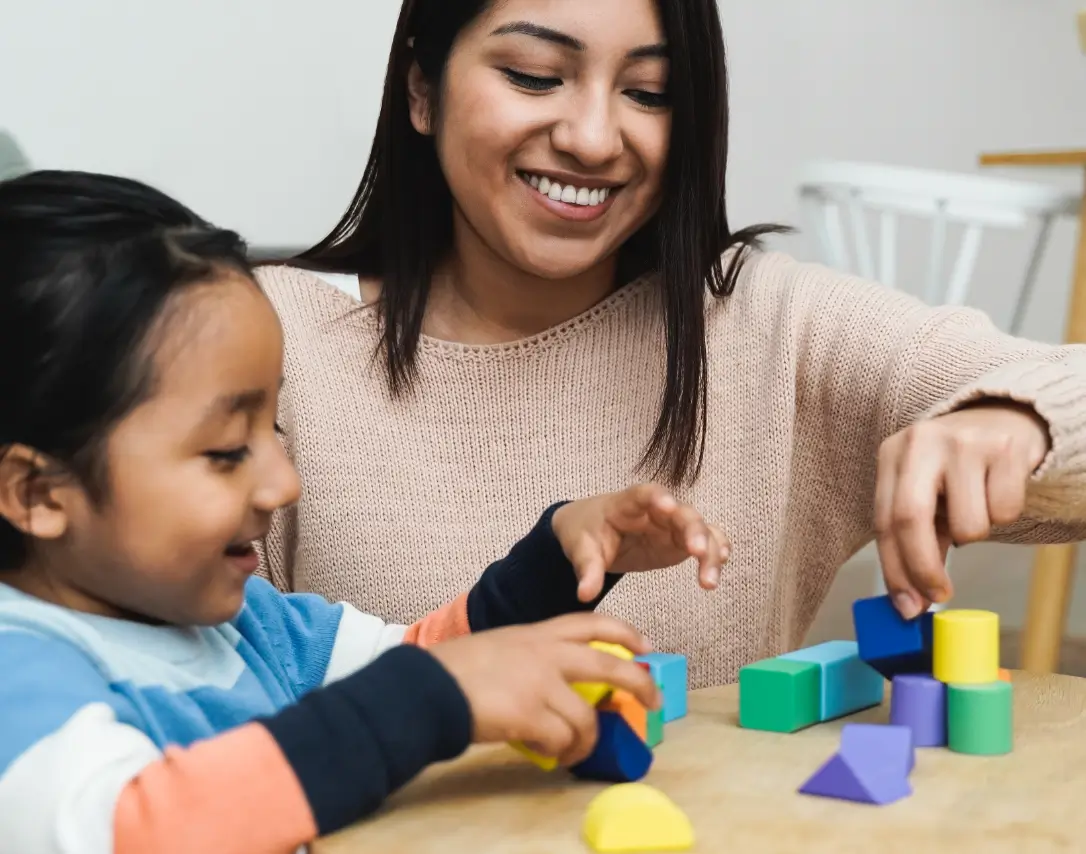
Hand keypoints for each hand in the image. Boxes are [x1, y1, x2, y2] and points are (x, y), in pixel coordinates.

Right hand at [428, 613, 658, 766]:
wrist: (427, 687)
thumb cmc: (455, 670)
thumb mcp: (501, 647)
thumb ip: (532, 658)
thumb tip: (557, 686)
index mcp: (537, 634)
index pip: (592, 623)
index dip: (626, 633)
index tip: (645, 647)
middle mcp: (545, 653)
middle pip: (609, 665)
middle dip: (640, 684)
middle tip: (653, 701)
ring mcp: (539, 683)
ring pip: (587, 718)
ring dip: (586, 740)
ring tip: (575, 751)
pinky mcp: (530, 714)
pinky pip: (562, 739)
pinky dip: (562, 751)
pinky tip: (550, 753)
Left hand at [552, 483, 729, 601]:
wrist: (592, 531)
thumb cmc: (587, 532)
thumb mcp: (581, 549)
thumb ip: (587, 569)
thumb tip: (585, 594)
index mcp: (627, 503)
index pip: (644, 494)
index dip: (657, 497)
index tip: (668, 506)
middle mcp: (656, 509)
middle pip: (681, 512)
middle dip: (693, 529)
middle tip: (697, 551)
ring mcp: (671, 524)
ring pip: (699, 529)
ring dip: (709, 549)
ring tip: (709, 580)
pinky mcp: (680, 540)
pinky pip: (704, 539)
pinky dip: (715, 548)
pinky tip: (722, 561)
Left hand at [875, 400, 1049, 618]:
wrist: (1006, 420)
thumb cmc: (956, 468)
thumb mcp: (926, 493)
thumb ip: (917, 539)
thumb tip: (912, 599)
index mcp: (893, 454)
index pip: (883, 520)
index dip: (894, 569)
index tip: (906, 606)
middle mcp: (921, 442)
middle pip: (909, 518)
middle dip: (923, 568)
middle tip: (938, 596)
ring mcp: (963, 442)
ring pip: (967, 524)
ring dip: (974, 534)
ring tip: (977, 508)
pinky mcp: (1004, 449)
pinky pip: (1004, 512)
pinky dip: (1004, 515)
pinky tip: (999, 491)